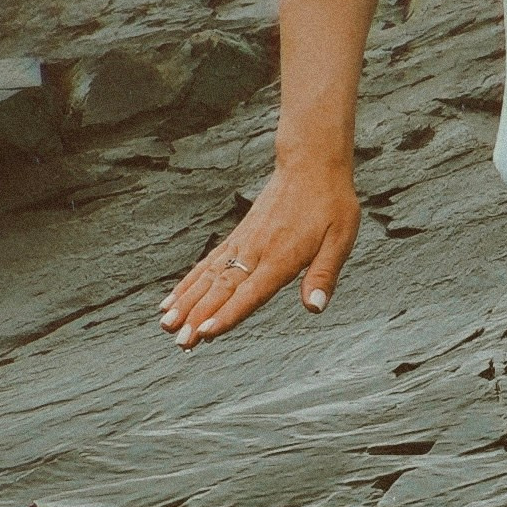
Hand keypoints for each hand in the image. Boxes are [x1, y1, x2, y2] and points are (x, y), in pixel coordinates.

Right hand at [158, 161, 360, 347]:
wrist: (310, 165)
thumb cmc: (331, 205)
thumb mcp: (340, 239)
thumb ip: (324, 274)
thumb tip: (315, 307)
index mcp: (281, 256)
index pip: (250, 292)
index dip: (228, 314)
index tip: (206, 332)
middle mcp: (255, 251)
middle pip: (222, 289)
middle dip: (198, 317)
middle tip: (180, 342)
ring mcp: (241, 244)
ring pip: (207, 278)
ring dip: (185, 303)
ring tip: (165, 325)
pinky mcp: (236, 238)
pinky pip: (206, 264)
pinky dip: (187, 284)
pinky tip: (170, 301)